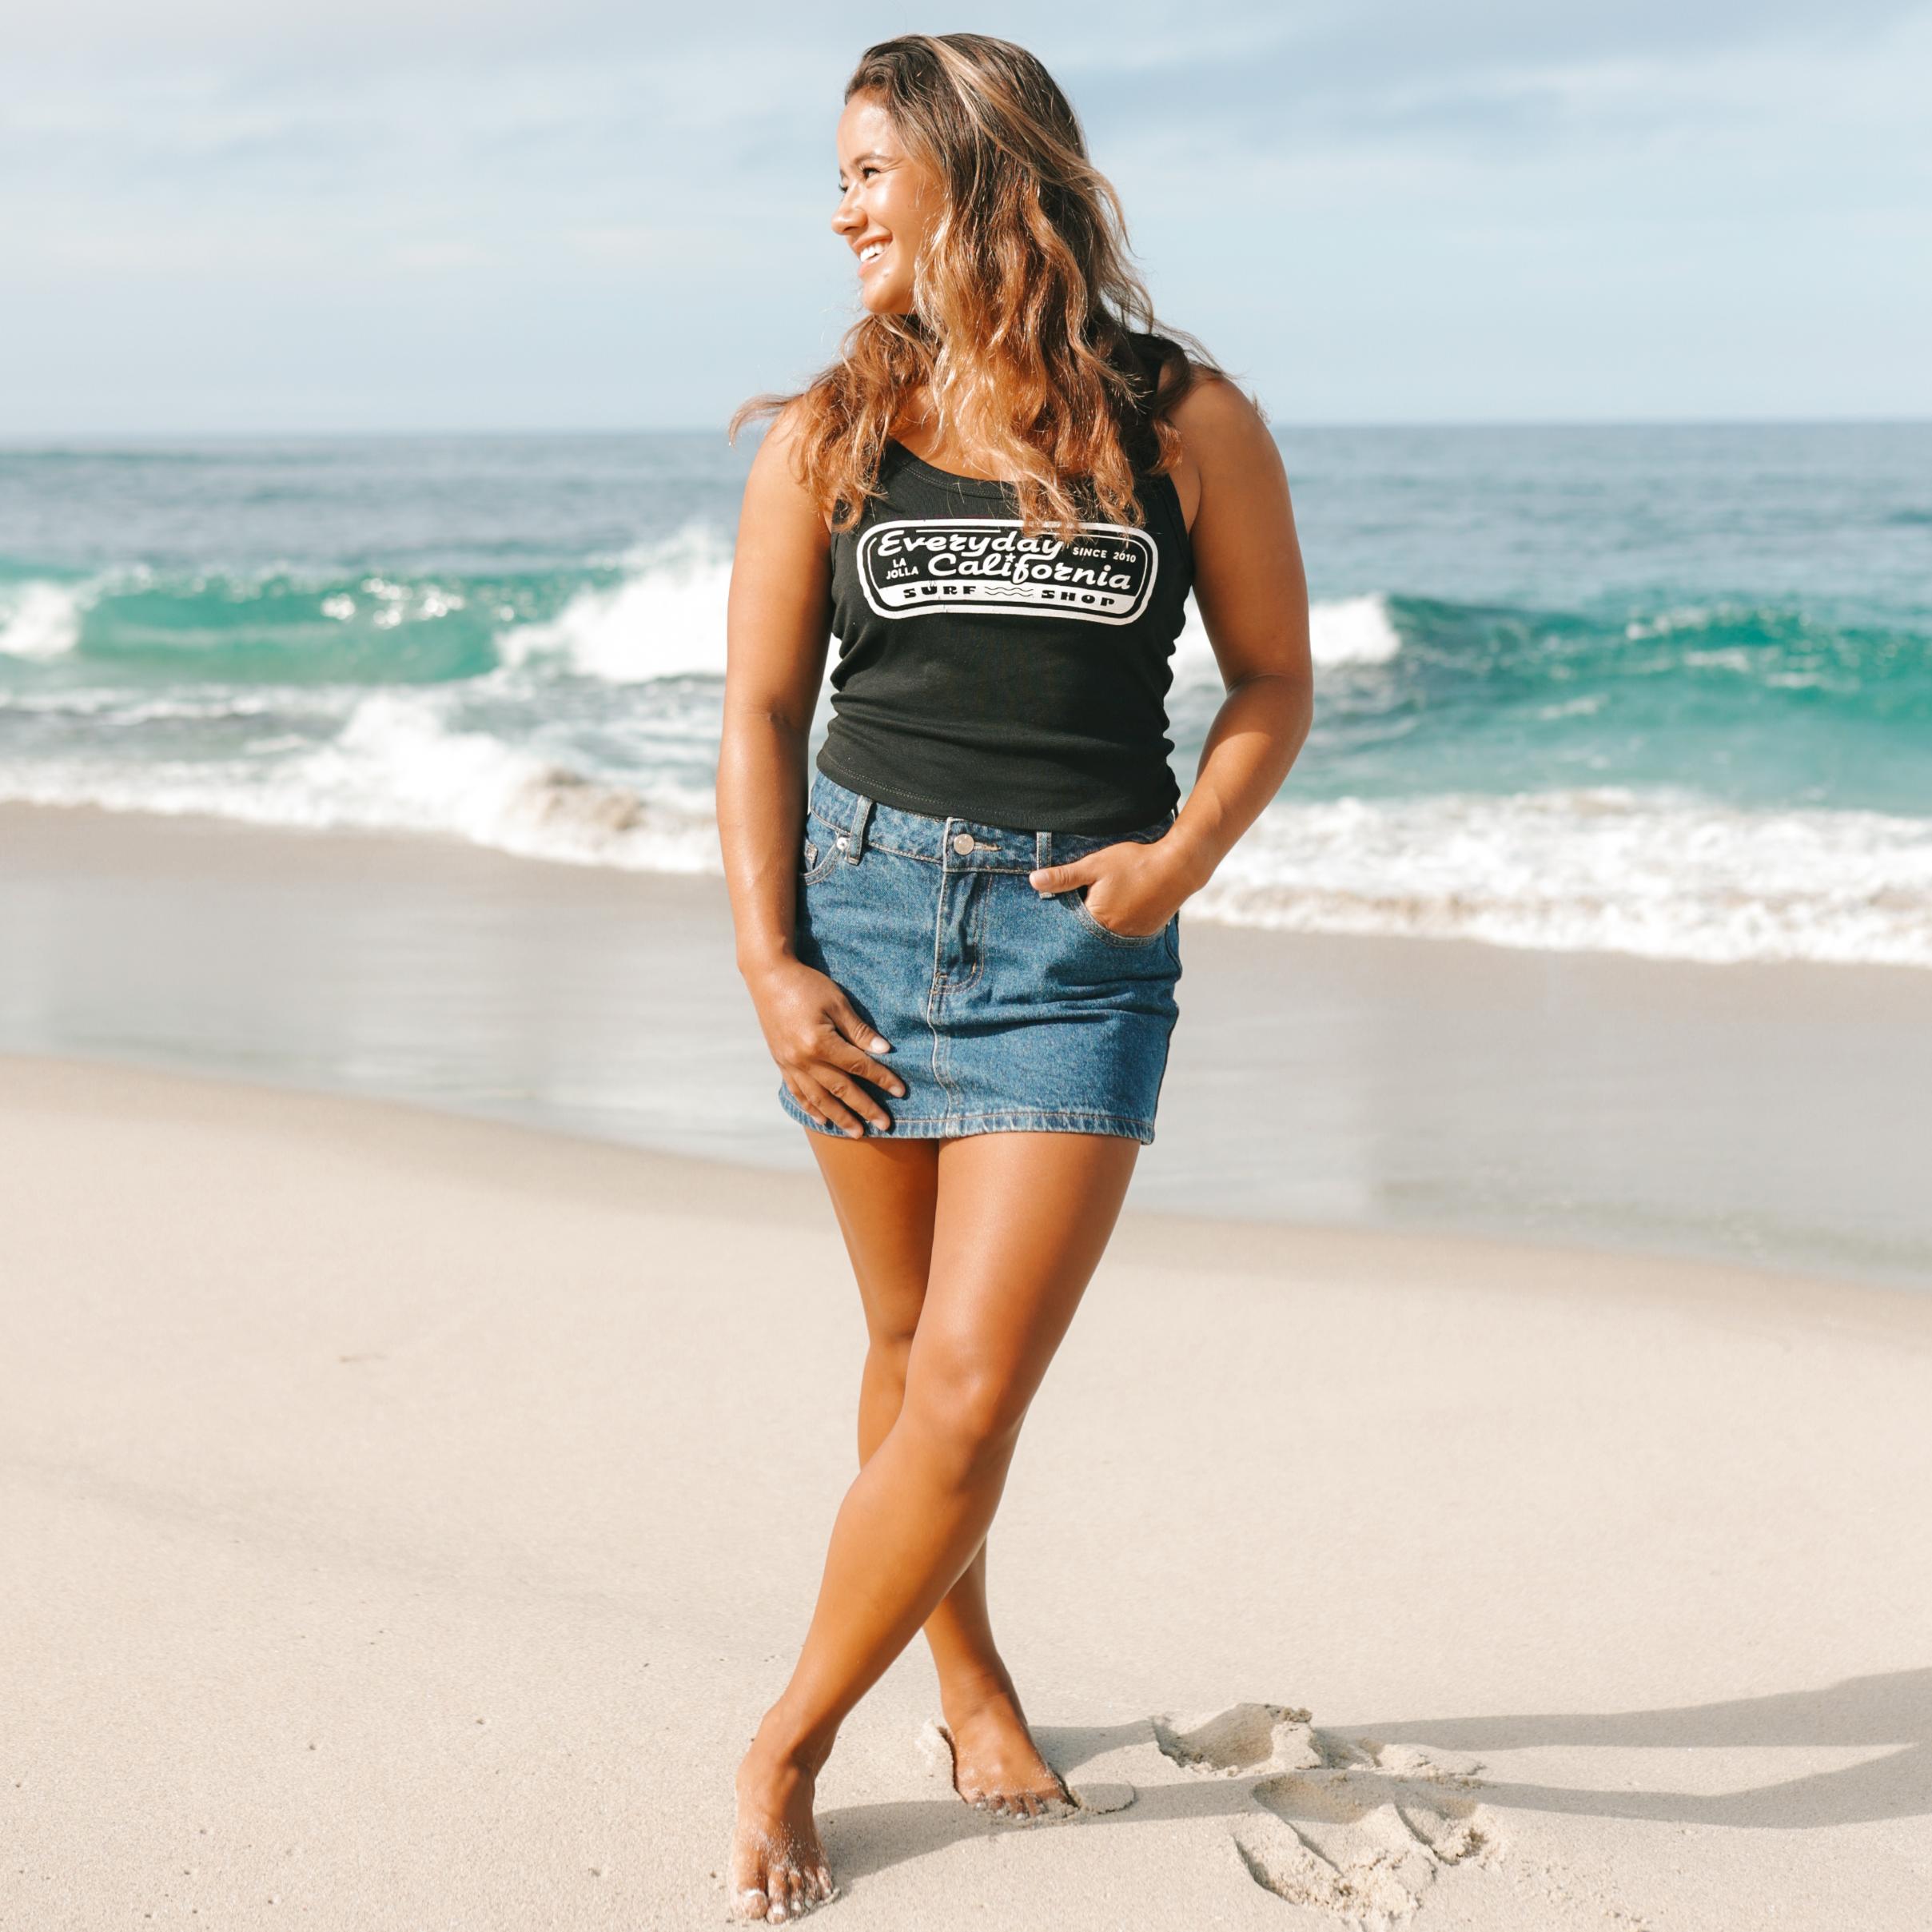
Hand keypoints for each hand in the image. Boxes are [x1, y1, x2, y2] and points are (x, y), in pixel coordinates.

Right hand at [744, 957, 906, 1136]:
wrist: (768, 977)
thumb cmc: (807, 985)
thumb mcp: (838, 1002)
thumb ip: (859, 1031)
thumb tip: (883, 1052)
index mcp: (820, 1043)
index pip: (858, 1066)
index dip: (882, 1079)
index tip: (901, 1091)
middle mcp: (803, 1059)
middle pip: (841, 1090)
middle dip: (865, 1109)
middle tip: (885, 1126)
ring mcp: (789, 1064)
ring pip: (819, 1099)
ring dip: (840, 1117)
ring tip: (858, 1133)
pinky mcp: (781, 1062)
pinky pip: (797, 1092)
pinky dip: (811, 1108)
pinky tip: (823, 1120)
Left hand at [1028, 839, 1183, 939]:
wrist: (1179, 867)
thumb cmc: (1135, 863)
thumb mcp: (1095, 865)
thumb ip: (1064, 876)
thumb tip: (1033, 882)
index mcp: (1096, 920)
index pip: (1070, 925)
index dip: (1066, 913)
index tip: (1064, 905)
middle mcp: (1113, 935)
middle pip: (1088, 932)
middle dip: (1083, 920)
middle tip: (1089, 901)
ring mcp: (1132, 936)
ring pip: (1107, 933)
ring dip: (1102, 923)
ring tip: (1107, 904)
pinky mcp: (1146, 932)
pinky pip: (1125, 933)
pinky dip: (1120, 923)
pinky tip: (1123, 908)